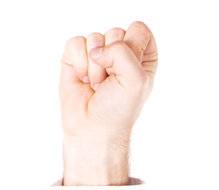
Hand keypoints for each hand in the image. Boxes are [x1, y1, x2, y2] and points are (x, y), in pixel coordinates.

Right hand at [59, 23, 157, 181]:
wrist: (94, 130)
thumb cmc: (118, 110)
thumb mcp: (136, 80)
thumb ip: (124, 52)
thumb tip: (97, 50)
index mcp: (142, 55)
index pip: (139, 30)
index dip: (132, 50)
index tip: (129, 74)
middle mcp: (120, 50)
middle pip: (116, 32)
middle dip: (112, 62)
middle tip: (111, 84)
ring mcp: (98, 52)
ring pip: (95, 38)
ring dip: (95, 68)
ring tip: (98, 86)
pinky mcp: (77, 55)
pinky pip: (76, 43)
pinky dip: (79, 64)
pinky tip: (83, 80)